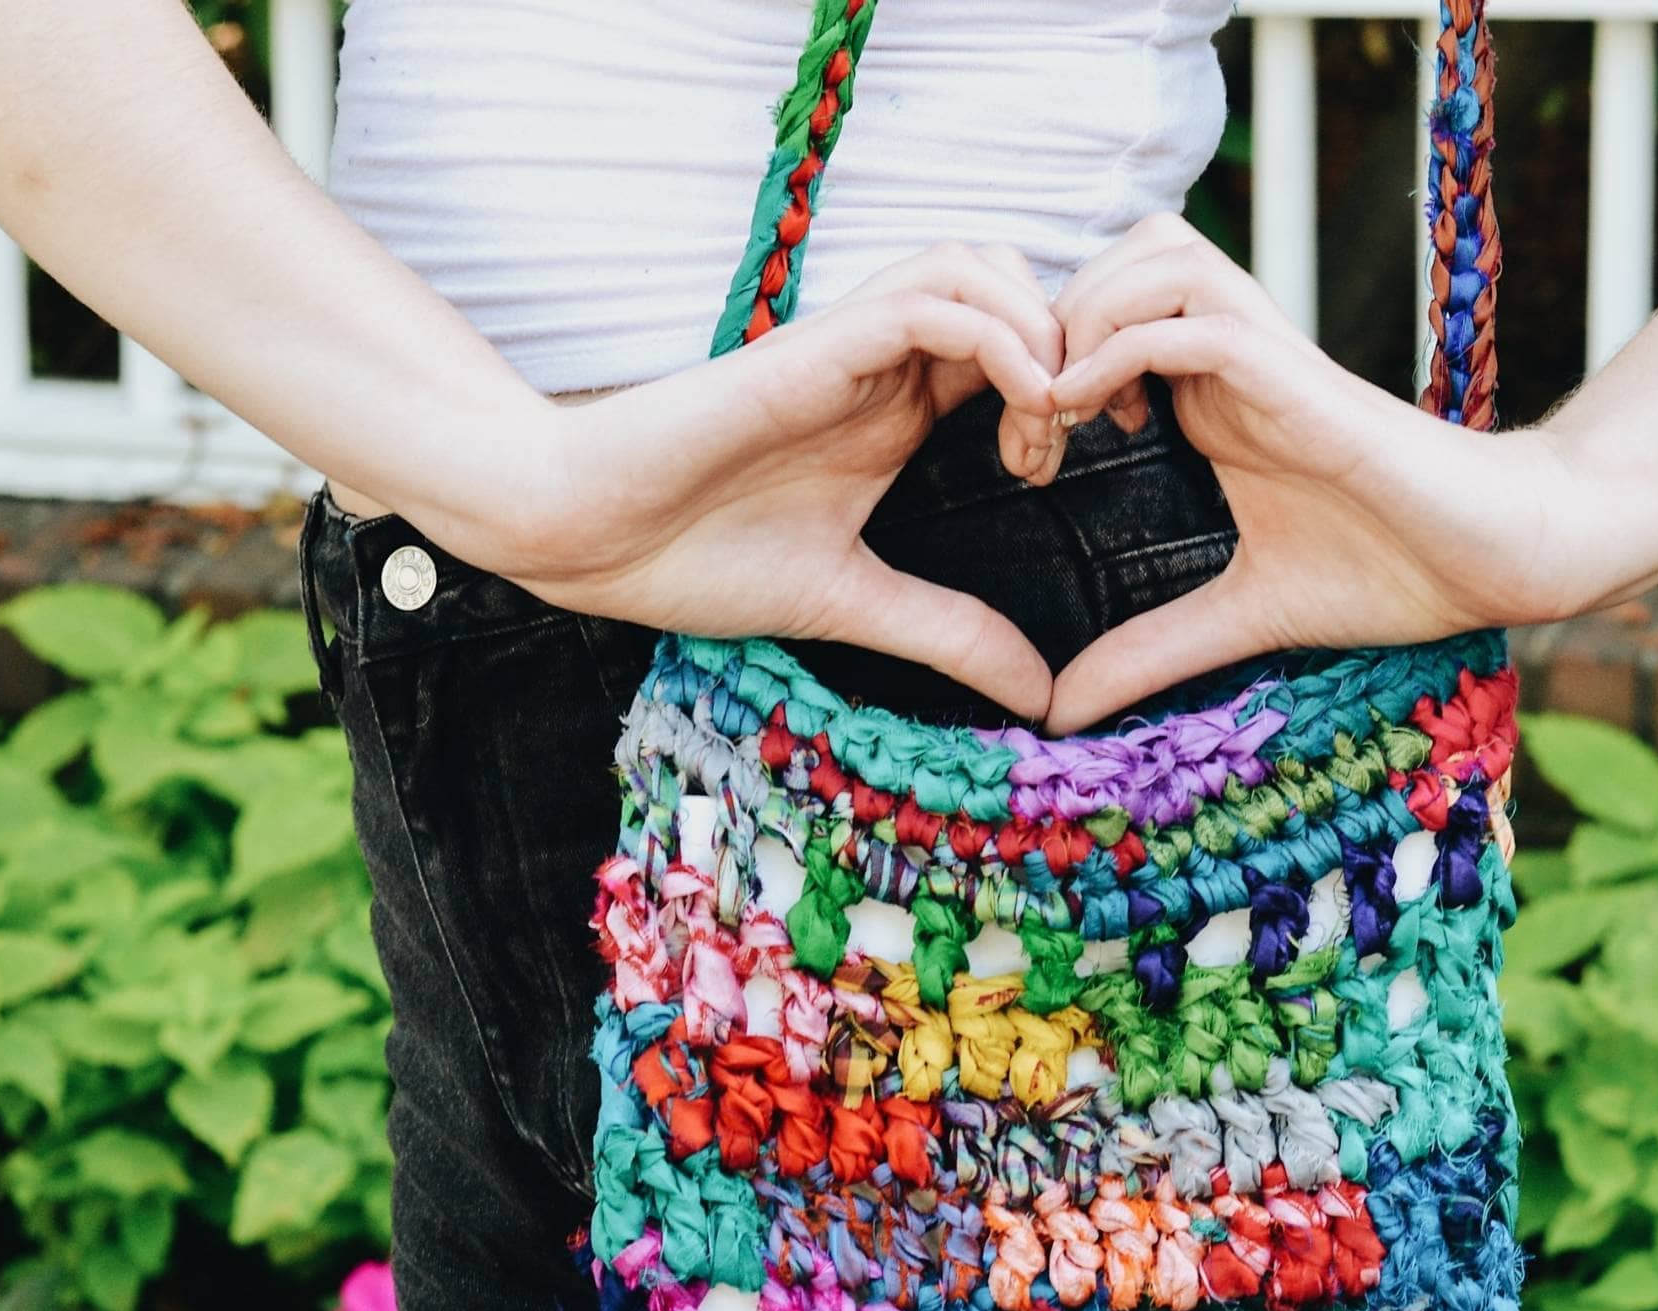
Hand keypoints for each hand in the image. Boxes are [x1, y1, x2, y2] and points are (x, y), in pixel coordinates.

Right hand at [478, 245, 1067, 718]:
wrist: (590, 537)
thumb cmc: (698, 559)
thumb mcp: (860, 606)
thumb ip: (952, 637)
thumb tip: (1042, 698)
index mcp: (896, 410)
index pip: (1012, 346)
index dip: (1063, 387)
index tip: (1055, 471)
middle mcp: (881, 365)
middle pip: (1011, 282)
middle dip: (1067, 345)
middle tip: (1067, 437)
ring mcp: (849, 348)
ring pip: (978, 266)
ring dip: (1038, 330)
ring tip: (1043, 422)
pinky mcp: (814, 348)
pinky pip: (930, 300)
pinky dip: (998, 338)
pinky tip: (1017, 409)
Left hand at [1038, 216, 1615, 734]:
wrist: (1496, 557)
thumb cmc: (1389, 573)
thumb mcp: (1237, 620)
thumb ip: (1147, 653)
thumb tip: (1057, 711)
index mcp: (1212, 397)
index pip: (1106, 318)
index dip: (1044, 365)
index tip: (1024, 456)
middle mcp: (1233, 357)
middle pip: (1115, 259)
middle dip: (1049, 330)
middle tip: (1028, 430)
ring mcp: (1269, 356)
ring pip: (1153, 259)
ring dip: (1084, 321)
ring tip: (1058, 415)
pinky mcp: (1298, 374)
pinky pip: (1193, 319)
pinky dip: (1123, 347)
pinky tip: (1092, 413)